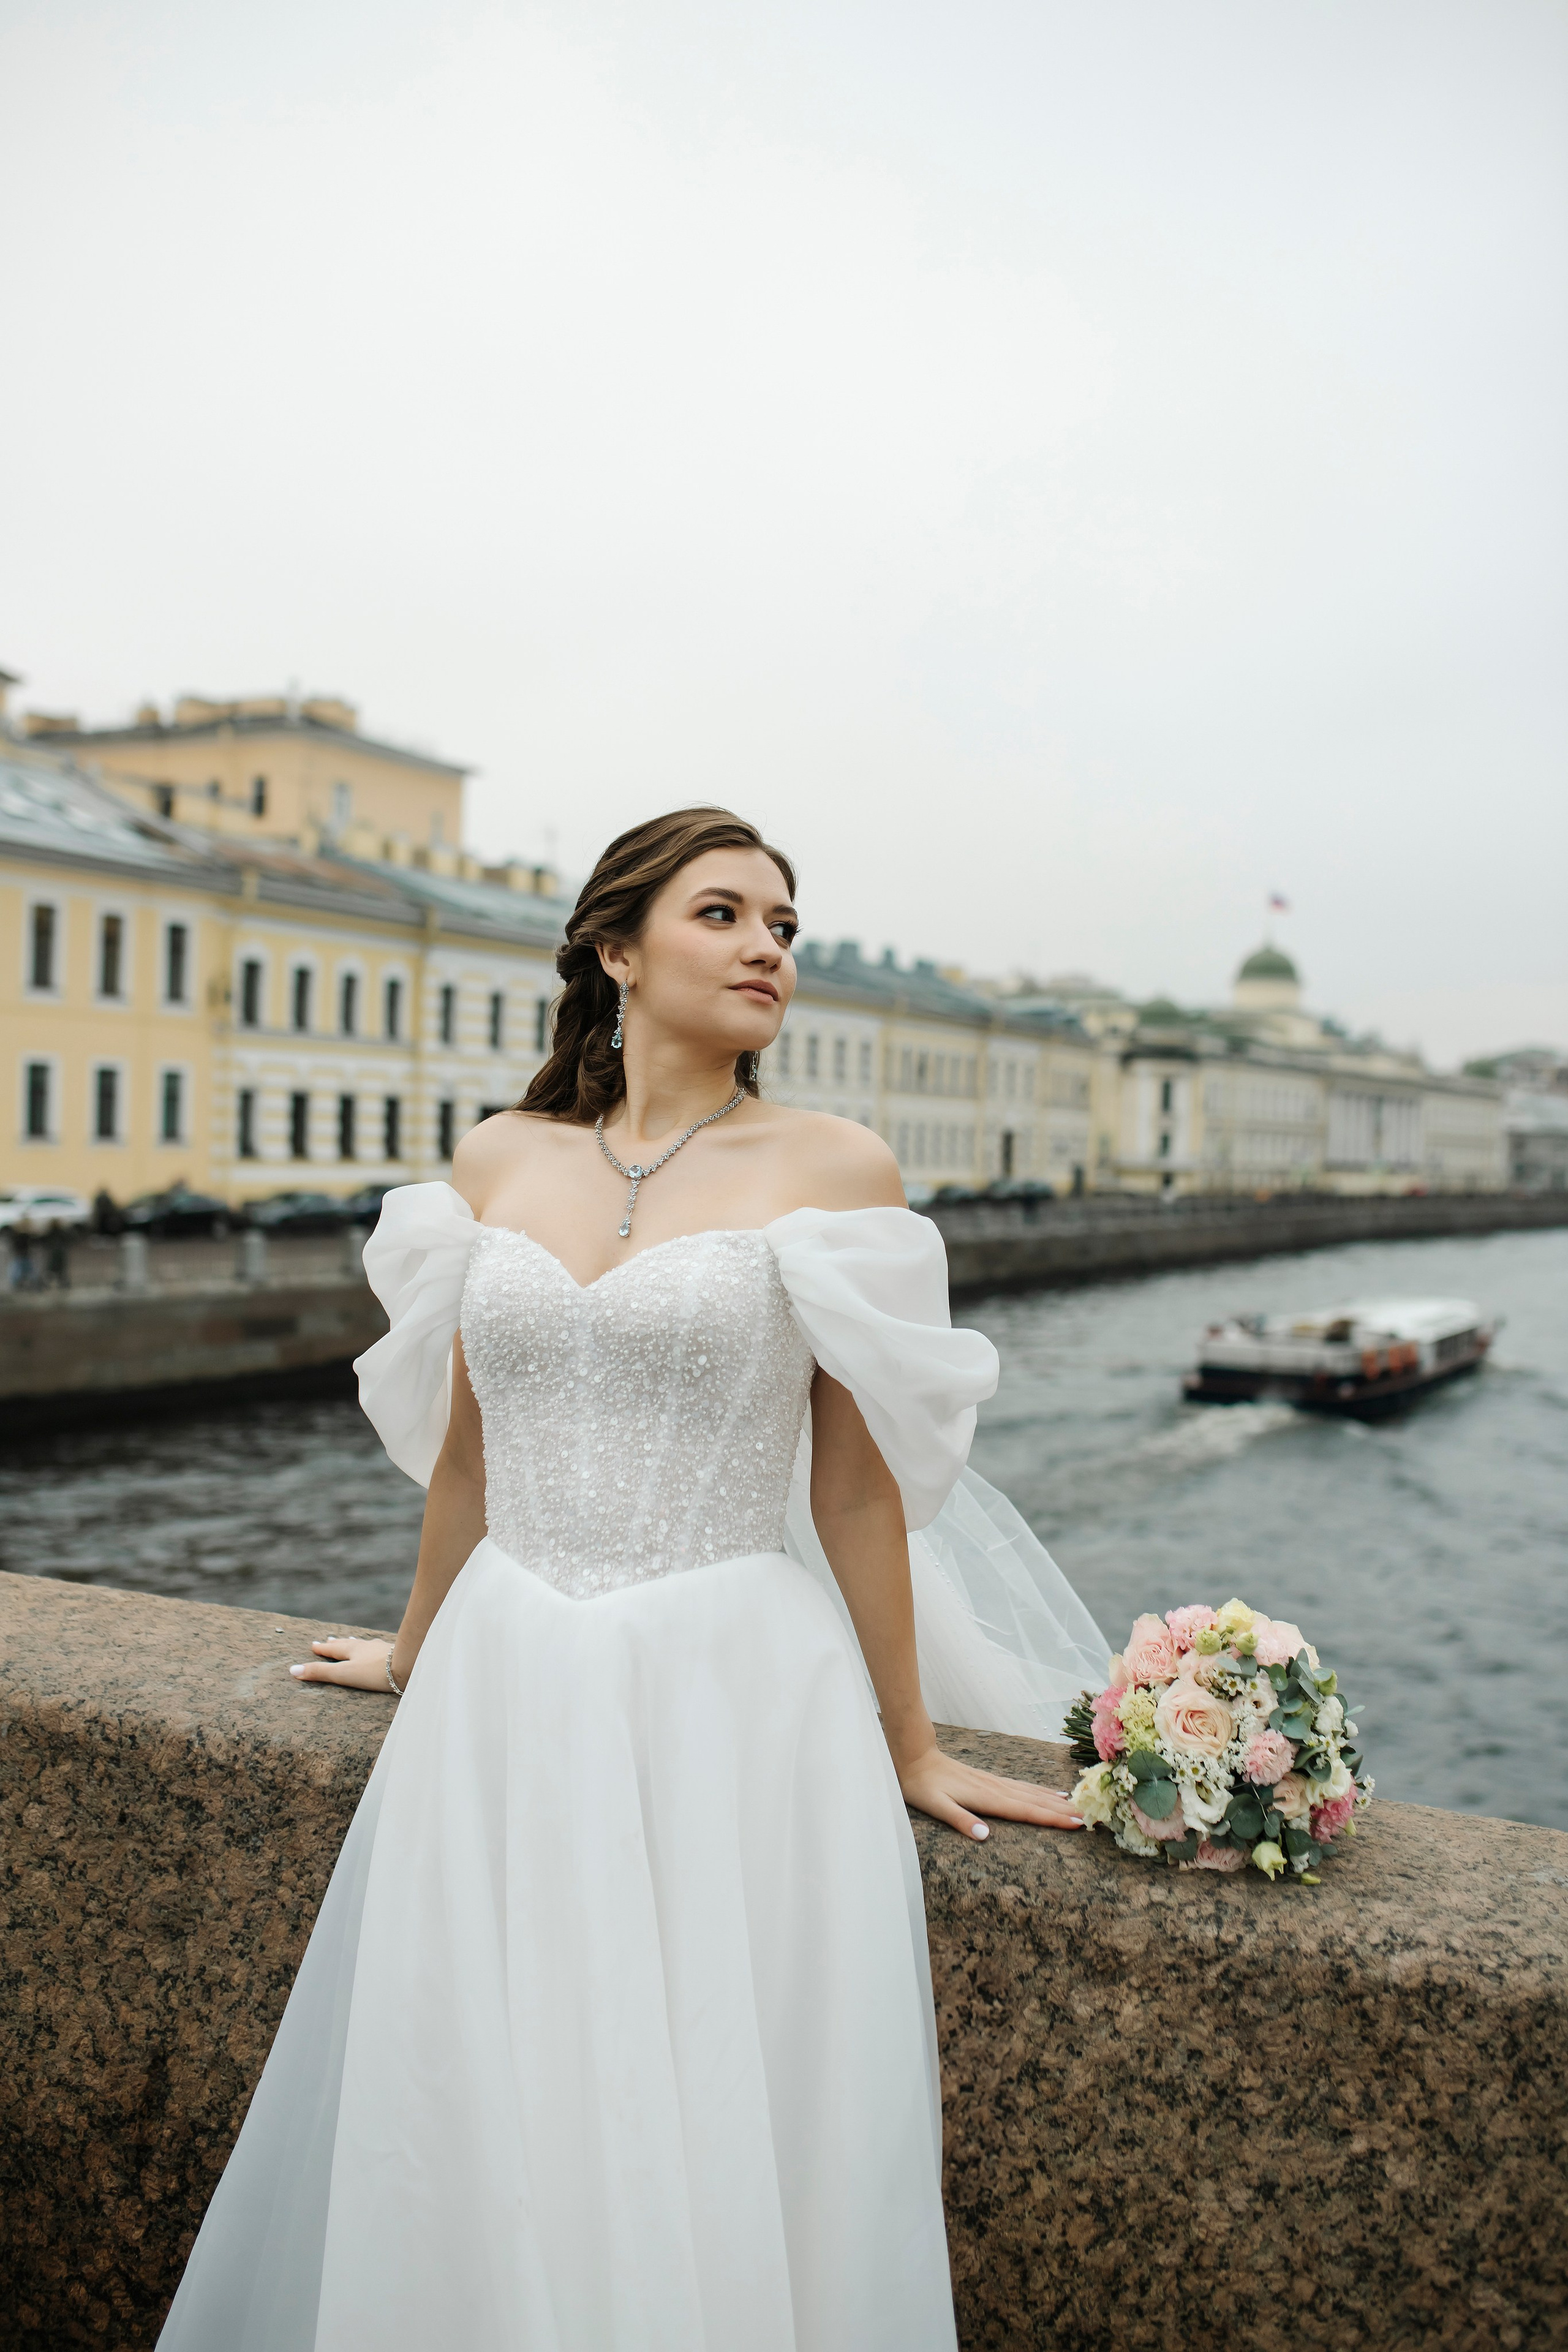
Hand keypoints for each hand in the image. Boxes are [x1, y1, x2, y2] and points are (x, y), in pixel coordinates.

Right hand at [290, 1636, 399, 1691]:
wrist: (409, 1666)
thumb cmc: (374, 1672)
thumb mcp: (344, 1674)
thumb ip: (320, 1673)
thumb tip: (292, 1670)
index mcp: (352, 1650)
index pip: (333, 1649)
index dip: (322, 1649)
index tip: (314, 1645)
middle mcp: (366, 1646)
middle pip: (348, 1644)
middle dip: (338, 1644)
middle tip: (329, 1640)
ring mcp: (382, 1649)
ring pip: (365, 1645)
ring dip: (355, 1644)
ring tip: (351, 1641)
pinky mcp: (395, 1654)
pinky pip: (380, 1649)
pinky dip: (373, 1648)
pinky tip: (380, 1649)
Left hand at [897, 1741, 1084, 1841]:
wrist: (914, 1755)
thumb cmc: (922, 1785)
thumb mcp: (935, 1806)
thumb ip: (960, 1820)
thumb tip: (984, 1837)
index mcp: (986, 1798)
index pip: (1025, 1811)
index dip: (1051, 1818)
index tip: (1076, 1823)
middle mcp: (995, 1788)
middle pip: (1035, 1801)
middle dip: (1062, 1811)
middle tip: (1090, 1819)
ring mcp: (995, 1782)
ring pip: (1032, 1793)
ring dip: (1056, 1801)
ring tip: (1079, 1807)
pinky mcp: (991, 1779)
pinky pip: (1023, 1787)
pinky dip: (1041, 1791)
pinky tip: (1052, 1793)